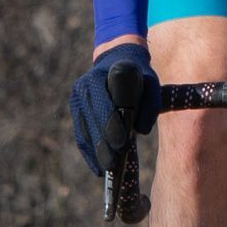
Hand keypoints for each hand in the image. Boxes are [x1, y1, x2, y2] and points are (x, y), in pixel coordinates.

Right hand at [68, 42, 161, 176]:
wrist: (117, 58)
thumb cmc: (139, 74)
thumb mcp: (151, 82)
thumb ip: (151, 103)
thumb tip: (141, 131)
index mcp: (103, 74)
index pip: (105, 103)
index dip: (112, 125)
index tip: (122, 144)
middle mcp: (86, 84)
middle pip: (93, 119)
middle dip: (104, 143)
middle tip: (114, 164)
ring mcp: (77, 96)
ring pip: (85, 128)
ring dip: (95, 150)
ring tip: (107, 168)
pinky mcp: (75, 108)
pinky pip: (81, 133)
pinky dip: (89, 150)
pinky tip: (97, 166)